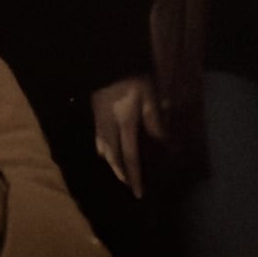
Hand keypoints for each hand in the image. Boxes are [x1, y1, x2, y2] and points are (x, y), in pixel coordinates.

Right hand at [90, 74, 166, 197]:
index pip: (130, 157)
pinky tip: (106, 148)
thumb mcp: (149, 96)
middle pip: (112, 156)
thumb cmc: (132, 78)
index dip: (134, 176)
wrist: (107, 63)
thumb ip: (155, 119)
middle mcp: (109, 127)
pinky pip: (98, 138)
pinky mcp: (95, 113)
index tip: (138, 193)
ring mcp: (100, 120)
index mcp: (125, 124)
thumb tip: (161, 141)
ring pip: (102, 148)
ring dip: (110, 162)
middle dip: (119, 172)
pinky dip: (103, 149)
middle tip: (127, 184)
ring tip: (118, 168)